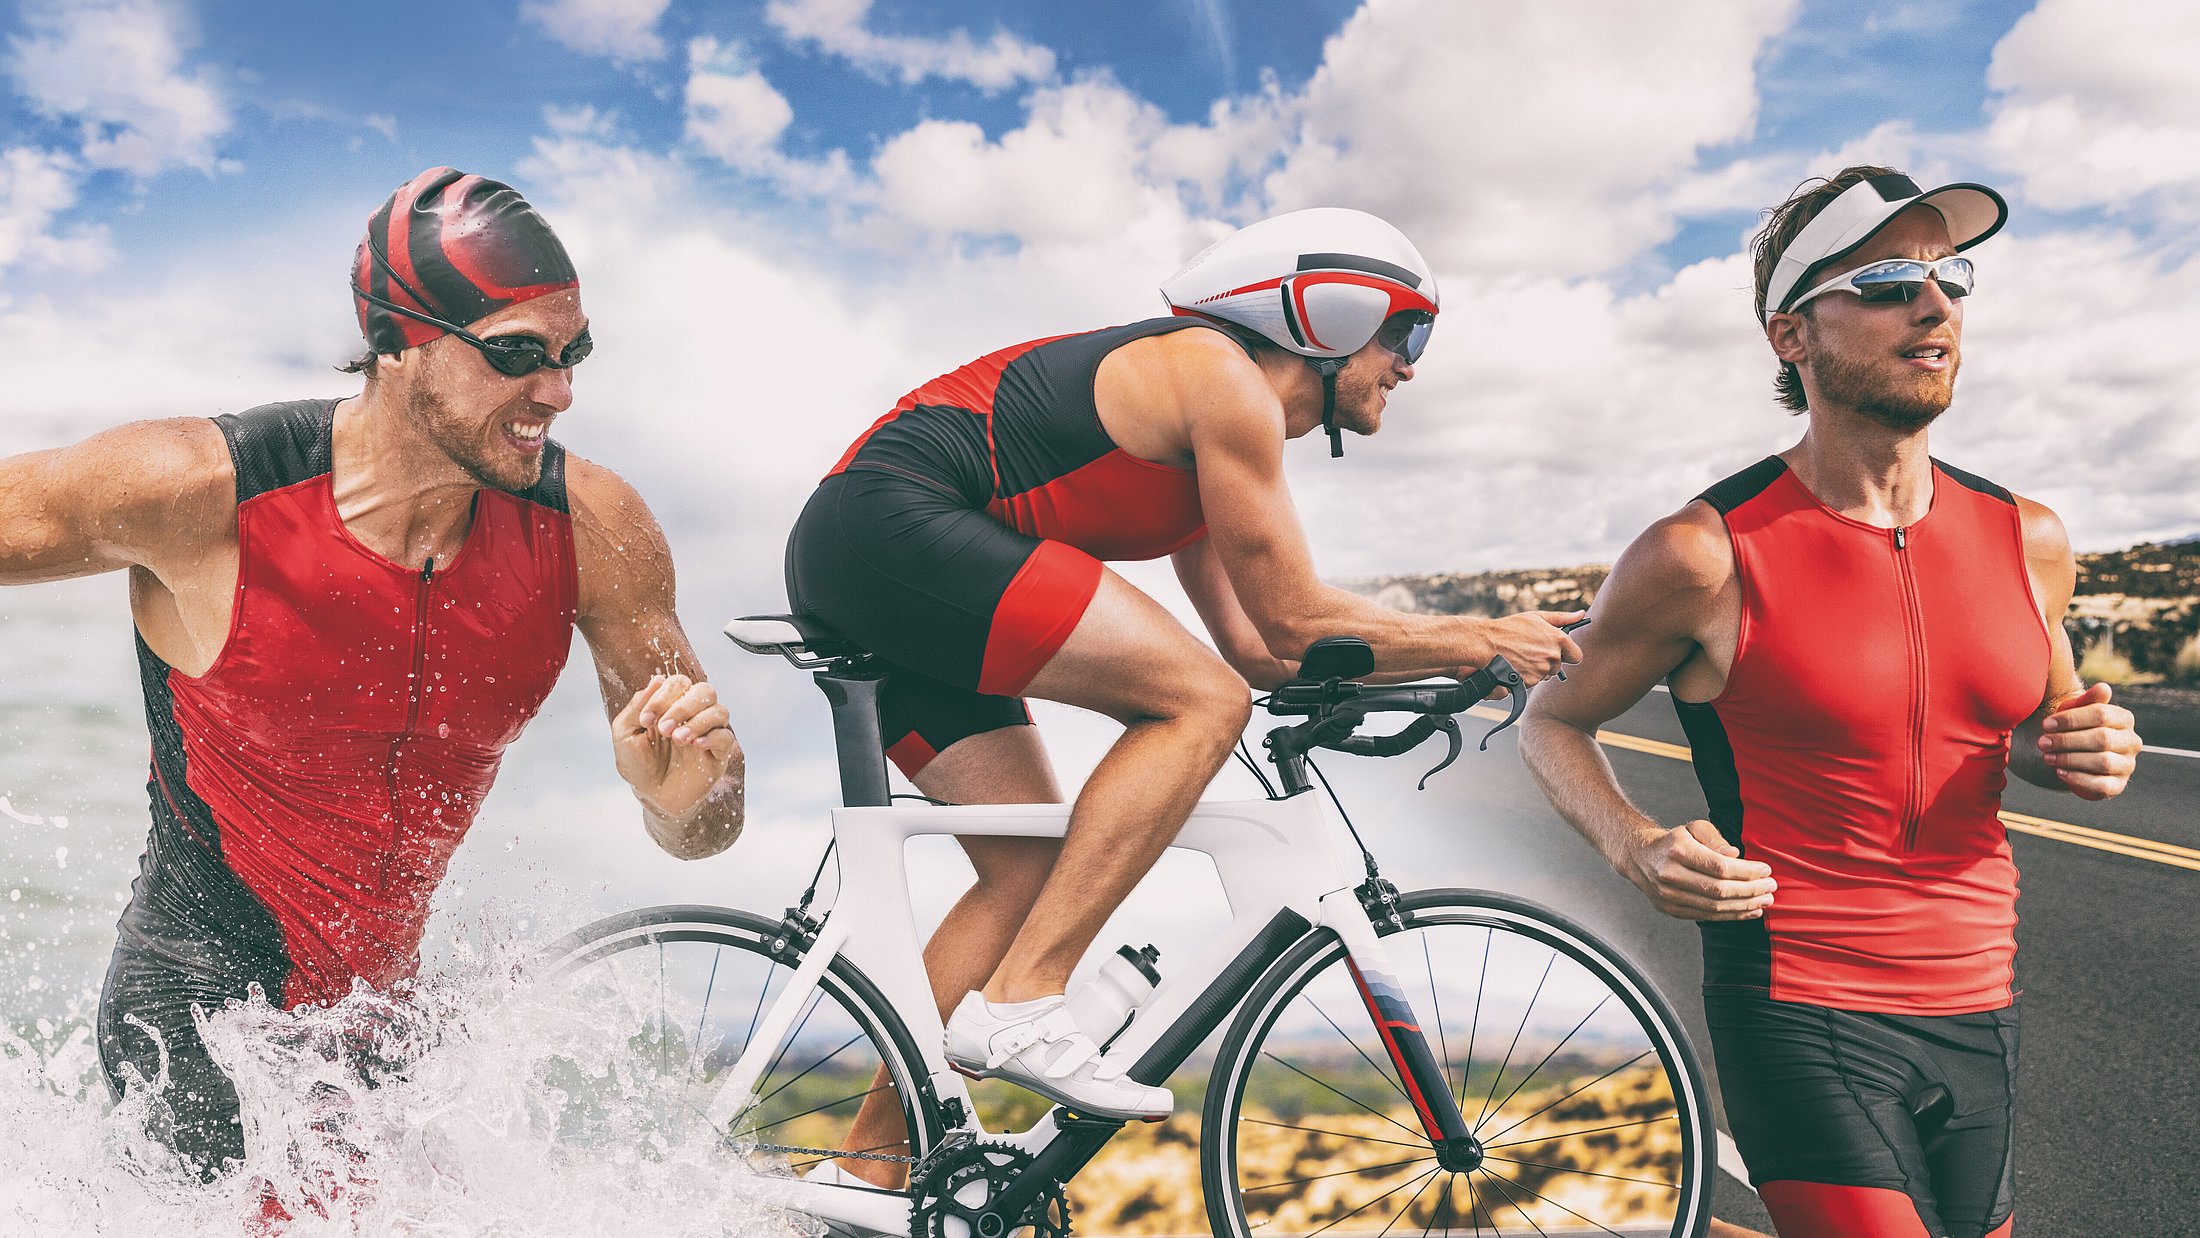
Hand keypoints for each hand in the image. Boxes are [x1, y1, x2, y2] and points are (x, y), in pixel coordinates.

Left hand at [613, 673, 739, 818]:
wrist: (651, 796)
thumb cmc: (637, 764)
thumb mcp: (625, 734)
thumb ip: (637, 706)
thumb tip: (657, 679)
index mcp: (671, 704)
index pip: (678, 683)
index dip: (663, 696)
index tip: (646, 721)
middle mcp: (693, 714)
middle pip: (704, 691)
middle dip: (683, 707)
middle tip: (664, 729)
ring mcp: (708, 733)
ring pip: (719, 711)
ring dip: (697, 722)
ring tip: (678, 740)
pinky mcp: (719, 754)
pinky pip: (726, 736)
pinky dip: (712, 737)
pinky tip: (694, 746)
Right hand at [1473, 609, 1586, 690]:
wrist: (1487, 642)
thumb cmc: (1511, 628)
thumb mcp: (1537, 617)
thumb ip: (1562, 618)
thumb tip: (1582, 614)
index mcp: (1559, 639)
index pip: (1577, 656)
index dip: (1567, 654)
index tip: (1558, 651)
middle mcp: (1553, 656)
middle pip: (1559, 667)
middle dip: (1548, 661)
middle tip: (1532, 651)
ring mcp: (1542, 670)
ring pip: (1545, 675)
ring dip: (1537, 669)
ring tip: (1522, 656)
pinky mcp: (1530, 682)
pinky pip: (1533, 682)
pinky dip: (1526, 676)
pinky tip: (1516, 665)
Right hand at [1623, 819, 1775, 920]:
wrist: (1640, 857)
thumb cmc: (1675, 841)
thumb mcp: (1694, 828)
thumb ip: (1715, 838)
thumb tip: (1735, 855)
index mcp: (1677, 850)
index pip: (1719, 867)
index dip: (1747, 871)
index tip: (1766, 870)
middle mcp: (1670, 875)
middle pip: (1719, 889)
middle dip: (1750, 890)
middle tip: (1771, 887)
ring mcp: (1669, 896)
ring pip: (1715, 906)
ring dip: (1745, 906)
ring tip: (1765, 900)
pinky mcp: (1672, 910)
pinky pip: (1707, 916)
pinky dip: (1731, 915)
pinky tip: (1749, 910)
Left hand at [2037, 683, 2140, 799]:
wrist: (2079, 756)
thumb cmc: (2077, 727)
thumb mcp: (2078, 711)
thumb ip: (2087, 700)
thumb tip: (2103, 687)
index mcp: (2124, 719)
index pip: (2101, 714)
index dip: (2071, 719)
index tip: (2046, 724)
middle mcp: (2131, 742)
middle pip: (2101, 739)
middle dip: (2067, 740)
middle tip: (2042, 742)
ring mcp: (2127, 765)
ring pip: (2102, 762)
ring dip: (2069, 759)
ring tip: (2047, 756)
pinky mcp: (2118, 785)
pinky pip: (2101, 784)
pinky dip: (2078, 778)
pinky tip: (2059, 772)